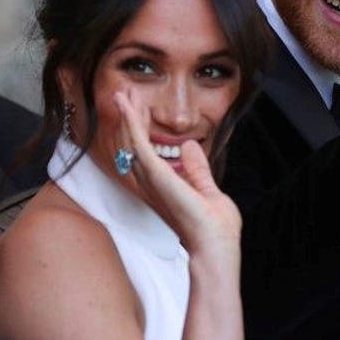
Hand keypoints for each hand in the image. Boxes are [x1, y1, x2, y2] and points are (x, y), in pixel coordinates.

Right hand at [113, 90, 240, 252]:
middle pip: (132, 144)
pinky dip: (132, 122)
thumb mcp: (206, 189)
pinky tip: (129, 105)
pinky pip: (138, 143)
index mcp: (162, 187)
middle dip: (129, 117)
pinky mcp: (156, 175)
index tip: (141, 106)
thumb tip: (190, 146)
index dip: (140, 128)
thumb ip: (196, 169)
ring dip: (127, 115)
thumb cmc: (214, 228)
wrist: (215, 246)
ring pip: (130, 141)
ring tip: (123, 93)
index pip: (144, 152)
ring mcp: (151, 179)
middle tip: (126, 93)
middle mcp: (150, 183)